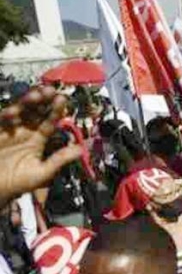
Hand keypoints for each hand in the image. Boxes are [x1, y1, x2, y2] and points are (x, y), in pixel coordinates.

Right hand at [0, 87, 80, 207]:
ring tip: (36, 95)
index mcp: (38, 139)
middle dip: (42, 100)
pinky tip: (15, 111)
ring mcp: (10, 130)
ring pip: (20, 112)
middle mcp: (25, 131)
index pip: (49, 121)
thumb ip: (60, 159)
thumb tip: (81, 150)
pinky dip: (8, 115)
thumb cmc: (19, 183)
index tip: (62, 99)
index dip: (55, 110)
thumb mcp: (44, 172)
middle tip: (50, 90)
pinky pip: (2, 121)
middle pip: (35, 111)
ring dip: (27, 103)